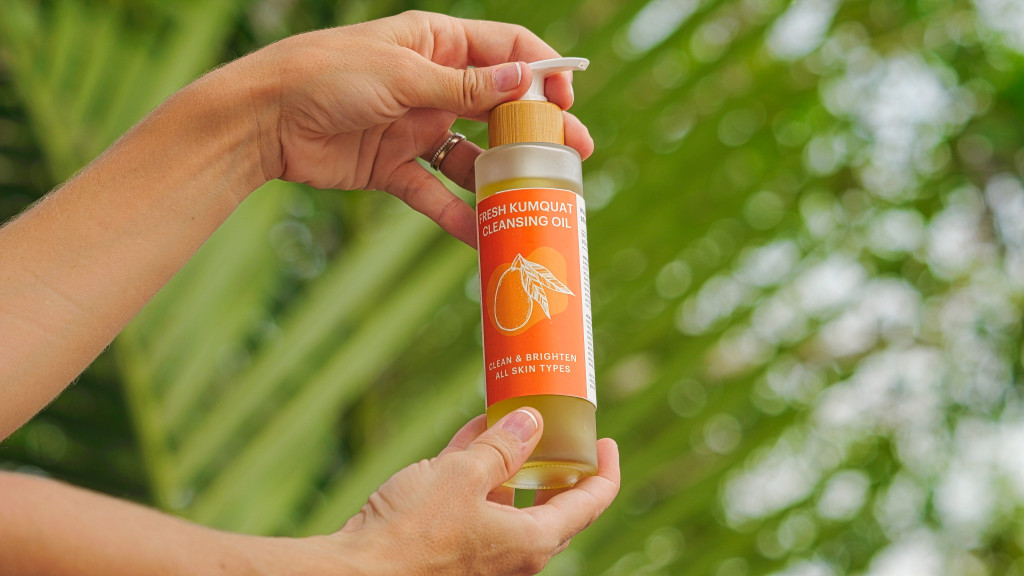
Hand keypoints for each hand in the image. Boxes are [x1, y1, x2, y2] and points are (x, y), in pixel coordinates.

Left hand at [240, 11, 594, 245]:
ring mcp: (414, 126)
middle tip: (573, 158)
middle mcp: (432, 83)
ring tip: (536, 200)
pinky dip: (456, 213)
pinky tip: (482, 234)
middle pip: (497, 107)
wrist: (262, 119)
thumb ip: (463, 86)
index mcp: (436, 43)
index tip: (565, 103)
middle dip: (535, 132)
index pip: (505, 50)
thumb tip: (525, 80)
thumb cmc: (327, 74)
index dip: (541, 72)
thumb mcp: (402, 74)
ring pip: (471, 155)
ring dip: (501, 177)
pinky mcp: (393, 167)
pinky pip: (434, 192)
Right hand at [329, 409, 619, 574]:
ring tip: (511, 418)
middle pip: (551, 505)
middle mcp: (514, 554)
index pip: (589, 505)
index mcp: (532, 542)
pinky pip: (477, 504)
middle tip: (561, 431)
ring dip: (510, 461)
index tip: (607, 442)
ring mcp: (482, 552)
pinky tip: (473, 433)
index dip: (605, 470)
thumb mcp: (463, 476)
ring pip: (509, 501)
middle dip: (556, 465)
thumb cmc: (412, 532)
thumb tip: (532, 421)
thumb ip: (502, 447)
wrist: (356, 572)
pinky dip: (479, 471)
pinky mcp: (450, 548)